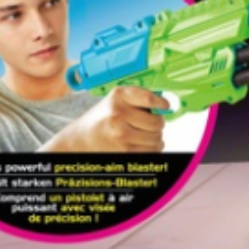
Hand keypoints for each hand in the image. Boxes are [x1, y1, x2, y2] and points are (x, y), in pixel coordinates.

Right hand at [43, 86, 168, 153]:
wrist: (82, 138)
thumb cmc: (104, 116)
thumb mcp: (118, 99)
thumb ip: (141, 98)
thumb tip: (166, 106)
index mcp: (119, 96)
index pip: (150, 99)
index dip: (162, 104)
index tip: (165, 107)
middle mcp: (119, 114)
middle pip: (157, 122)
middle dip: (158, 123)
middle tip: (151, 123)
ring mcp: (121, 135)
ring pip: (157, 139)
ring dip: (156, 138)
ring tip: (145, 134)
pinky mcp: (124, 151)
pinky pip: (151, 151)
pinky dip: (152, 149)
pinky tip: (142, 143)